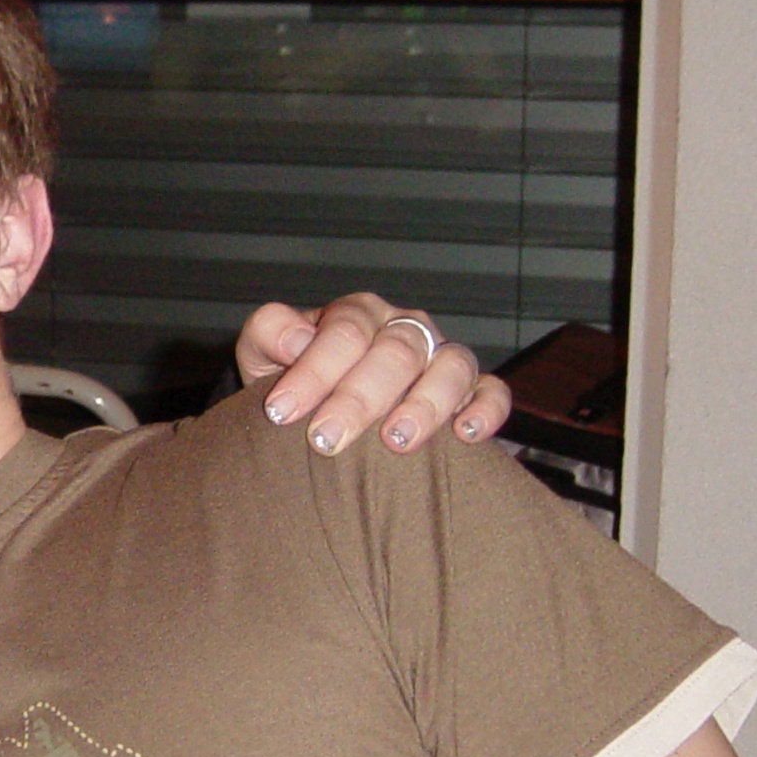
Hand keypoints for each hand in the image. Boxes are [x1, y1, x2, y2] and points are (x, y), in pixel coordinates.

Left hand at [237, 295, 509, 455]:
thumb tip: (295, 340)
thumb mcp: (265, 356)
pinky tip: (464, 434)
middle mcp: (404, 329)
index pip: (343, 332)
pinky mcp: (471, 390)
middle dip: (359, 398)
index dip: (313, 370)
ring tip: (395, 441)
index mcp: (356, 315)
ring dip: (425, 404)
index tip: (281, 411)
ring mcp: (440, 358)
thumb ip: (269, 336)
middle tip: (325, 439)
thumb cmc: (293, 382)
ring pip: (450, 367)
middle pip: (394, 352)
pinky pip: (492, 392)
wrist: (319, 412)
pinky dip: (485, 409)